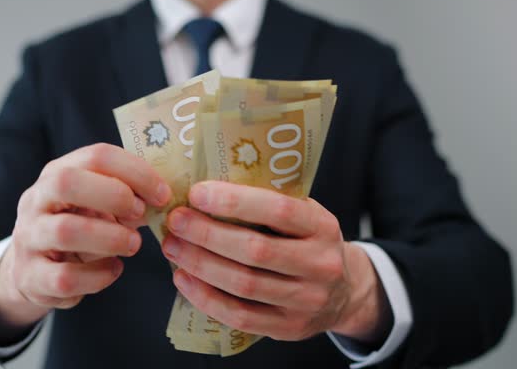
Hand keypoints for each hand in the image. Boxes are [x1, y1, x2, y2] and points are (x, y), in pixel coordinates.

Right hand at [0, 143, 171, 341]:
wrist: (33, 272)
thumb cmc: (78, 229)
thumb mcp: (97, 206)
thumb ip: (126, 198)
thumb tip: (164, 198)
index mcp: (57, 173)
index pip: (95, 156)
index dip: (135, 172)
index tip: (162, 194)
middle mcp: (36, 201)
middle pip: (67, 182)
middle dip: (113, 195)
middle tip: (141, 213)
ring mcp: (29, 238)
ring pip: (65, 231)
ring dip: (110, 238)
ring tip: (133, 244)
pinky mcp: (31, 277)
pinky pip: (65, 277)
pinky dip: (98, 276)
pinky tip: (114, 270)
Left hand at [161, 181, 391, 342]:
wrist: (343, 292)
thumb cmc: (309, 243)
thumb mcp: (304, 214)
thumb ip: (269, 202)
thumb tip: (208, 188)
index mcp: (322, 226)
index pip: (279, 210)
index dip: (235, 201)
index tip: (197, 193)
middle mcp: (320, 264)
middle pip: (255, 250)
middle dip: (207, 234)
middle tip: (176, 221)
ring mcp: (306, 300)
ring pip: (243, 284)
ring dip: (200, 264)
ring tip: (173, 247)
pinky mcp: (288, 328)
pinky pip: (240, 315)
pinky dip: (206, 297)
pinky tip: (184, 279)